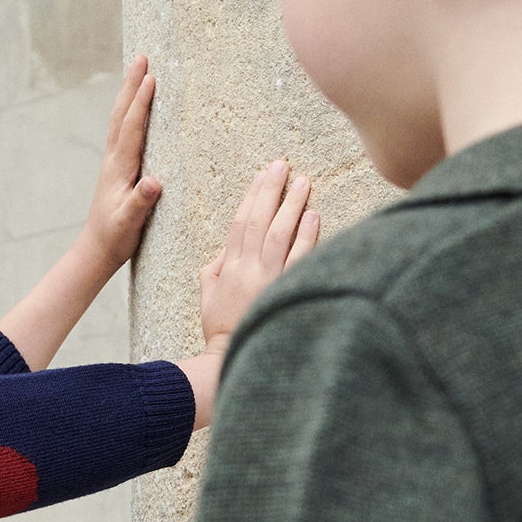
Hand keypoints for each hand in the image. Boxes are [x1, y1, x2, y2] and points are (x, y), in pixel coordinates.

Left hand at [83, 56, 162, 271]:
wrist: (95, 251)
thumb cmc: (115, 238)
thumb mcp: (129, 222)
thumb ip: (141, 201)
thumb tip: (154, 181)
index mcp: (119, 168)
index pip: (132, 128)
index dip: (141, 102)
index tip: (152, 77)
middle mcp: (113, 160)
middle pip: (121, 114)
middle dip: (131, 85)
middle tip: (141, 57)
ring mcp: (113, 164)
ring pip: (120, 120)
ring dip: (128, 94)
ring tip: (138, 72)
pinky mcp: (116, 170)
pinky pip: (123, 132)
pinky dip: (129, 113)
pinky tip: (134, 110)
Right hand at [198, 160, 318, 352]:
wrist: (230, 356)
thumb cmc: (220, 327)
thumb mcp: (208, 293)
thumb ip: (216, 267)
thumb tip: (228, 247)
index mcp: (228, 266)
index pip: (241, 222)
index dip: (252, 195)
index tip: (263, 175)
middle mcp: (247, 268)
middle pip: (259, 219)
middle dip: (271, 189)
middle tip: (283, 165)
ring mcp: (267, 278)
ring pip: (279, 233)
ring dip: (290, 205)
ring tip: (303, 182)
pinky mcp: (284, 291)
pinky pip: (298, 258)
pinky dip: (306, 236)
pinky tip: (313, 215)